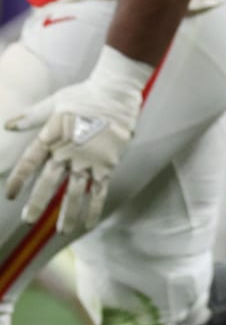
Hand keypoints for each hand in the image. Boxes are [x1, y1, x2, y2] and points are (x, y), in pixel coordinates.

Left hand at [4, 48, 147, 237]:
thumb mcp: (54, 103)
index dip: (18, 179)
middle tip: (29, 219)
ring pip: (76, 191)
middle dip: (39, 202)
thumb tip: (7, 126)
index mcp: (51, 137)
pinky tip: (88, 223)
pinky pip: (100, 190)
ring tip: (62, 231)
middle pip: (50, 182)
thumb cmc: (84, 95)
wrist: (116, 93)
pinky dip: (94, 207)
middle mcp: (68, 151)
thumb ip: (31, 117)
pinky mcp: (108, 164)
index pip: (29, 162)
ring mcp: (89, 160)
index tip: (9, 195)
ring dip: (68, 212)